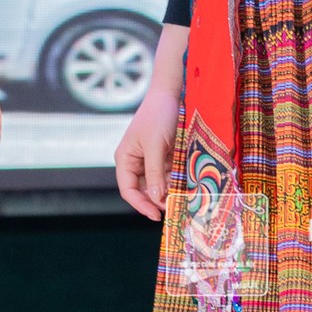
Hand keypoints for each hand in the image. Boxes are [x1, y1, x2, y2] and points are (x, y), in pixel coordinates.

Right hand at [114, 87, 180, 221]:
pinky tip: (186, 184)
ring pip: (159, 186)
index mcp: (125, 159)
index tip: (158, 216)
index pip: (128, 190)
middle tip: (175, 208)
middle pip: (143, 191)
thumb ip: (154, 173)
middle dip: (158, 200)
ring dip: (170, 191)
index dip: (141, 205)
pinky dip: (177, 182)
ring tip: (184, 196)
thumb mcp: (155, 146)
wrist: (171, 95)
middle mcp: (135, 162)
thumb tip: (157, 199)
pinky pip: (169, 176)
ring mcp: (151, 160)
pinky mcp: (165, 158)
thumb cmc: (158, 116)